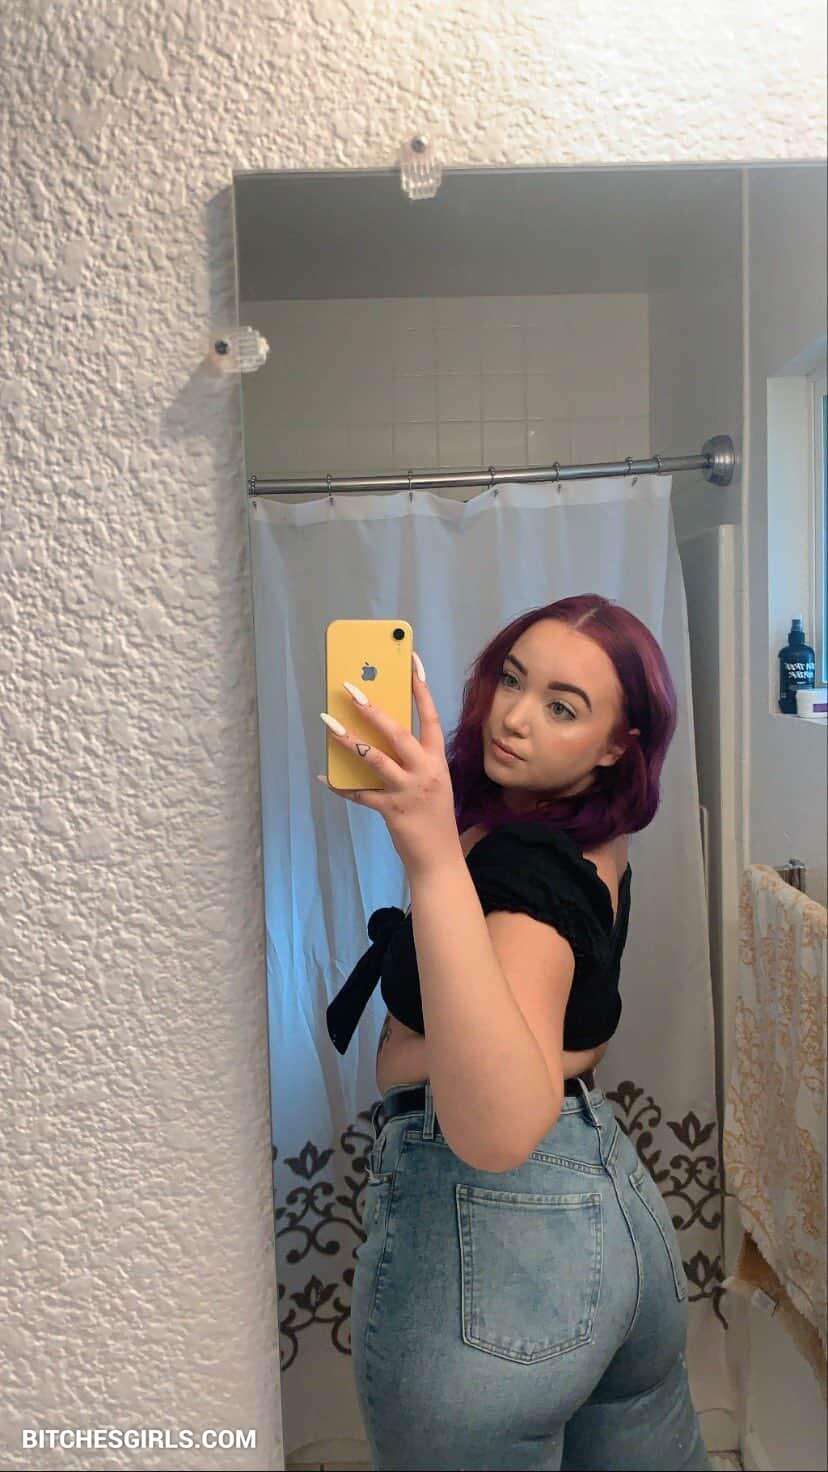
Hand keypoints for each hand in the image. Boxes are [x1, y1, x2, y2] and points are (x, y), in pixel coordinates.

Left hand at [317, 653, 460, 879]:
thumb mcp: (431, 780)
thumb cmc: (433, 814)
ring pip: (374, 759)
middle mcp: (425, 771)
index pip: (429, 716)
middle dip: (372, 708)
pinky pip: (360, 794)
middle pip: (397, 732)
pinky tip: (325, 777)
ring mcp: (408, 790)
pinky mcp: (391, 810)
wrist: (439, 858)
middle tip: (350, 689)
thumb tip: (379, 734)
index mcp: (437, 759)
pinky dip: (341, 786)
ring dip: (348, 740)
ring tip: (328, 724)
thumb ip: (412, 758)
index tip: (410, 661)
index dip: (420, 687)